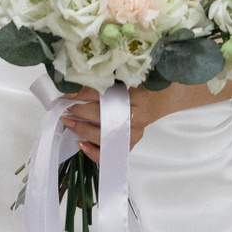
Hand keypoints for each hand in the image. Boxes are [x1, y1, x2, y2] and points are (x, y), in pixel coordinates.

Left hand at [61, 83, 197, 160]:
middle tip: (67, 107)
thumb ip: (107, 80)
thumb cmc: (142, 84)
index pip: (108, 95)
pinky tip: (81, 143)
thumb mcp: (126, 77)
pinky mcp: (131, 143)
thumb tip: (76, 80)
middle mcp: (139, 115)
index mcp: (139, 94)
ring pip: (108, 137)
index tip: (69, 93)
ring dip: (84, 130)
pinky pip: (111, 153)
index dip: (85, 94)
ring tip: (69, 122)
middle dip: (83, 112)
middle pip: (107, 117)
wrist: (164, 97)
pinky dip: (94, 151)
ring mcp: (136, 132)